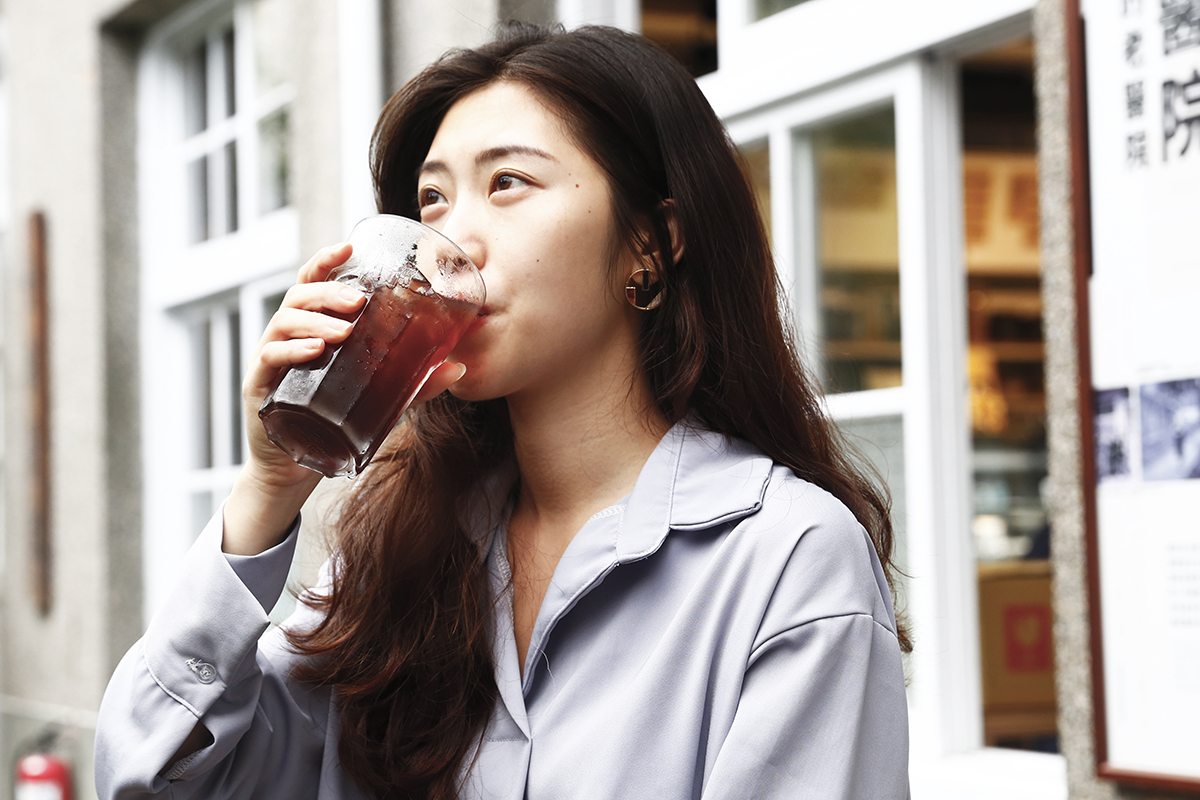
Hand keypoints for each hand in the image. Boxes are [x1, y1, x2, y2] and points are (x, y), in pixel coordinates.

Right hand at [225, 243, 468, 553]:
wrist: (292, 468)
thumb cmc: (334, 422)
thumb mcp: (379, 399)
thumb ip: (414, 382)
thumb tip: (458, 367)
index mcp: (313, 329)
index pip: (313, 283)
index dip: (327, 261)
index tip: (349, 246)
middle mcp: (288, 337)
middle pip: (300, 296)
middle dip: (330, 293)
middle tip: (360, 301)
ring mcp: (270, 360)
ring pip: (284, 322)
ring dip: (315, 320)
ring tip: (344, 330)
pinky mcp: (259, 387)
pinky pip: (270, 358)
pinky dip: (292, 351)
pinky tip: (316, 352)